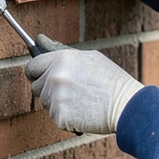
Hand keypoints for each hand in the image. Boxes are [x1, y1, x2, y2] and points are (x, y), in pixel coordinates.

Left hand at [25, 35, 143, 133]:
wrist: (127, 106)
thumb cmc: (110, 80)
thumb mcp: (88, 57)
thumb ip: (60, 50)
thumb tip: (40, 39)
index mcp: (61, 58)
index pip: (31, 67)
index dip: (37, 73)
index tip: (43, 77)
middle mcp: (55, 76)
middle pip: (36, 87)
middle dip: (49, 90)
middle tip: (73, 91)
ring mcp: (56, 97)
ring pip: (45, 103)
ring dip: (58, 104)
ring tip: (81, 100)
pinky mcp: (60, 116)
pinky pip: (54, 117)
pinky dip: (65, 118)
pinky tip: (82, 112)